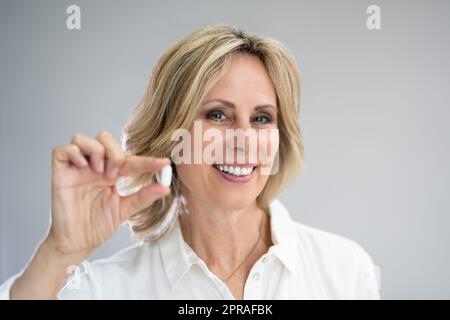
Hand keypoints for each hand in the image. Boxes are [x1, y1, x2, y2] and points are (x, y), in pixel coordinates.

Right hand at [47, 131, 169, 258]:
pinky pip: (62, 150)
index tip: (164, 164)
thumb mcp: (125, 209)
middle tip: (116, 173)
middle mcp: (94, 166)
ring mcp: (76, 169)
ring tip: (100, 172)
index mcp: (111, 173)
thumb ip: (144, 197)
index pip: (130, 159)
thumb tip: (165, 188)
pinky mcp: (60, 173)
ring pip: (82, 138)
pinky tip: (83, 167)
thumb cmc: (98, 225)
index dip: (148, 160)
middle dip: (115, 151)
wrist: (78, 243)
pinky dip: (74, 153)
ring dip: (95, 150)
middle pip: (104, 137)